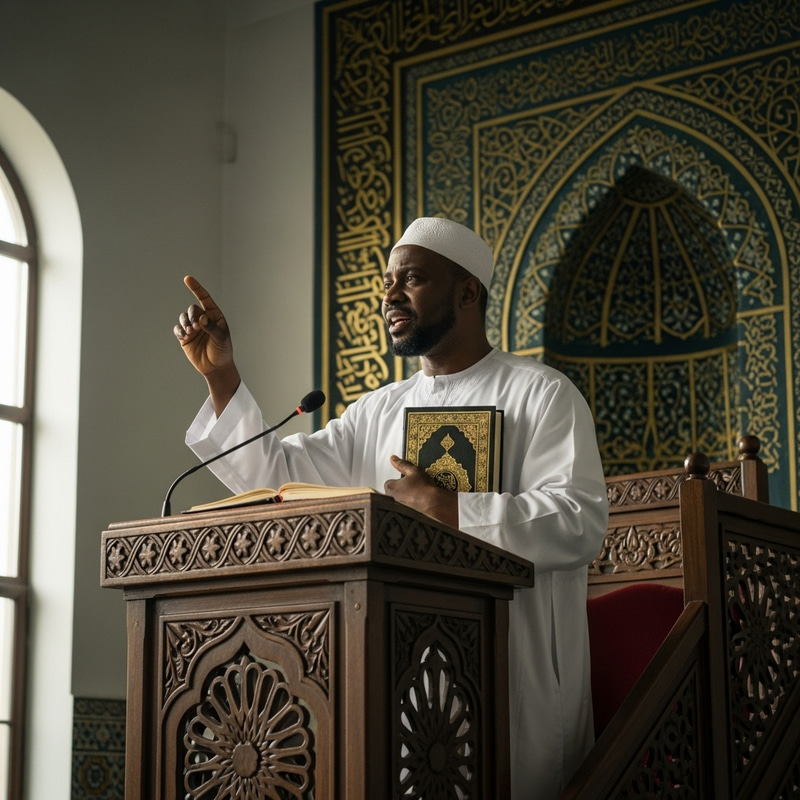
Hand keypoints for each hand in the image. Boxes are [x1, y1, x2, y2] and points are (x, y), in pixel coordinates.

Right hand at [174, 275, 239, 413]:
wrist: (216, 367)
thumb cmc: (222, 351)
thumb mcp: (221, 338)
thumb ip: (212, 327)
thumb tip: (201, 318)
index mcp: (214, 316)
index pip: (204, 298)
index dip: (196, 288)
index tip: (187, 278)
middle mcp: (203, 319)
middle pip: (192, 308)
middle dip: (192, 315)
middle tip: (196, 327)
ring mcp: (193, 328)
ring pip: (183, 317)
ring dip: (185, 323)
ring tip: (191, 332)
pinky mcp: (185, 337)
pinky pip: (178, 329)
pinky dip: (179, 330)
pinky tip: (184, 336)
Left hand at [383, 455, 458, 527]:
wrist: (433, 505)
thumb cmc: (423, 488)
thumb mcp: (413, 471)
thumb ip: (402, 464)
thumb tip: (393, 459)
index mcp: (390, 487)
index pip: (390, 483)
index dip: (399, 482)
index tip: (407, 482)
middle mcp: (390, 499)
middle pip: (393, 493)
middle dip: (400, 491)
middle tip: (412, 489)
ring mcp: (396, 508)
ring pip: (398, 502)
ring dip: (404, 500)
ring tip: (417, 498)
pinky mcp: (403, 516)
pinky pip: (403, 511)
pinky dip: (409, 509)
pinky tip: (417, 506)